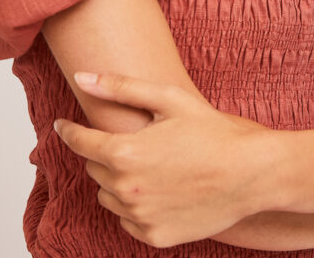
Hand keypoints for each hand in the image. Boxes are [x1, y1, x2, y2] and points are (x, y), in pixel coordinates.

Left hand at [53, 71, 270, 248]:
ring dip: (116, 179)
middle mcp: (126, 189)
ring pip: (107, 195)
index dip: (68, 131)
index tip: (62, 125)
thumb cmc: (211, 131)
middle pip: (94, 168)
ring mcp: (140, 216)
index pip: (79, 142)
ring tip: (146, 163)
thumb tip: (81, 77)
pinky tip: (156, 187)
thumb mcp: (168, 99)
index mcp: (125, 152)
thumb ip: (120, 88)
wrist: (250, 174)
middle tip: (130, 139)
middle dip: (104, 152)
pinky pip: (127, 219)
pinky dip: (133, 204)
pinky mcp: (155, 236)